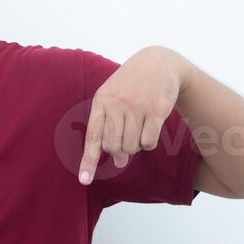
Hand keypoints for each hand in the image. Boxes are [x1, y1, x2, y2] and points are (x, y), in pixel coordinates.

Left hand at [79, 46, 193, 184]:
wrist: (159, 62)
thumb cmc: (131, 85)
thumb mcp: (114, 100)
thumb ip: (111, 130)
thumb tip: (119, 163)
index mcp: (101, 101)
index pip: (93, 137)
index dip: (88, 161)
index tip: (84, 181)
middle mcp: (118, 103)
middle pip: (114, 147)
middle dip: (120, 151)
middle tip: (126, 141)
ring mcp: (138, 106)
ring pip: (132, 147)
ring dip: (135, 146)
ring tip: (138, 130)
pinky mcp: (157, 109)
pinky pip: (149, 142)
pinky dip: (149, 143)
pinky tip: (150, 129)